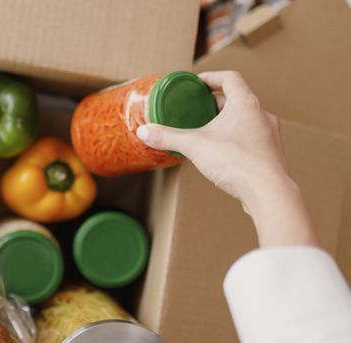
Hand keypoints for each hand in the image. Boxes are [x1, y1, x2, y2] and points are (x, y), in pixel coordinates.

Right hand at [136, 71, 288, 209]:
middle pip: (238, 99)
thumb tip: (144, 132)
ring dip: (230, 121)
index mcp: (245, 104)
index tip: (198, 83)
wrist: (267, 191)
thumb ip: (168, 137)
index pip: (230, 78)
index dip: (212, 77)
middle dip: (217, 103)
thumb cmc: (236, 162)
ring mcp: (270, 135)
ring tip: (211, 132)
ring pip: (248, 120)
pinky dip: (239, 139)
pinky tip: (226, 153)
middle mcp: (262, 115)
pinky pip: (254, 139)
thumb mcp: (194, 146)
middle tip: (199, 109)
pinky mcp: (272, 153)